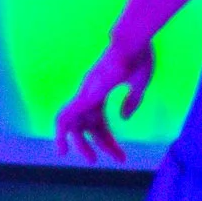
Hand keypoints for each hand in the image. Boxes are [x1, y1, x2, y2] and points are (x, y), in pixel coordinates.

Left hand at [55, 37, 154, 164]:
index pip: (101, 123)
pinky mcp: (88, 91)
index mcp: (102, 91)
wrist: (133, 39)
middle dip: (88, 145)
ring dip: (66, 137)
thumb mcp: (139, 84)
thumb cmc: (139, 55)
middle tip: (94, 162)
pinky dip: (64, 126)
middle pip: (85, 125)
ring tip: (62, 154)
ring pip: (70, 119)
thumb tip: (124, 118)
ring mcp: (88, 90)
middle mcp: (91, 92)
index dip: (109, 142)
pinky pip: (70, 112)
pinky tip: (63, 139)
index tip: (122, 158)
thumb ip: (132, 101)